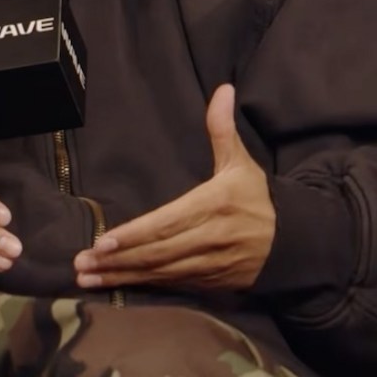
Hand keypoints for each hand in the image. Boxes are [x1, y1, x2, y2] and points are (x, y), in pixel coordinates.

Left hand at [73, 84, 274, 291]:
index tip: (103, 241)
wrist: (294, 241)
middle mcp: (210, 238)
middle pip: (157, 252)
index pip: (166, 223)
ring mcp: (210, 264)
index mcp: (214, 205)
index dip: (134, 235)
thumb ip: (223, 129)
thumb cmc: (258, 197)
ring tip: (89, 277)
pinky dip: (144, 286)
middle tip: (81, 264)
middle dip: (117, 260)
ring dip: (123, 277)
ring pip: (160, 273)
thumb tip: (222, 89)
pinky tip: (118, 285)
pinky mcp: (211, 283)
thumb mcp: (242, 161)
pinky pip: (172, 285)